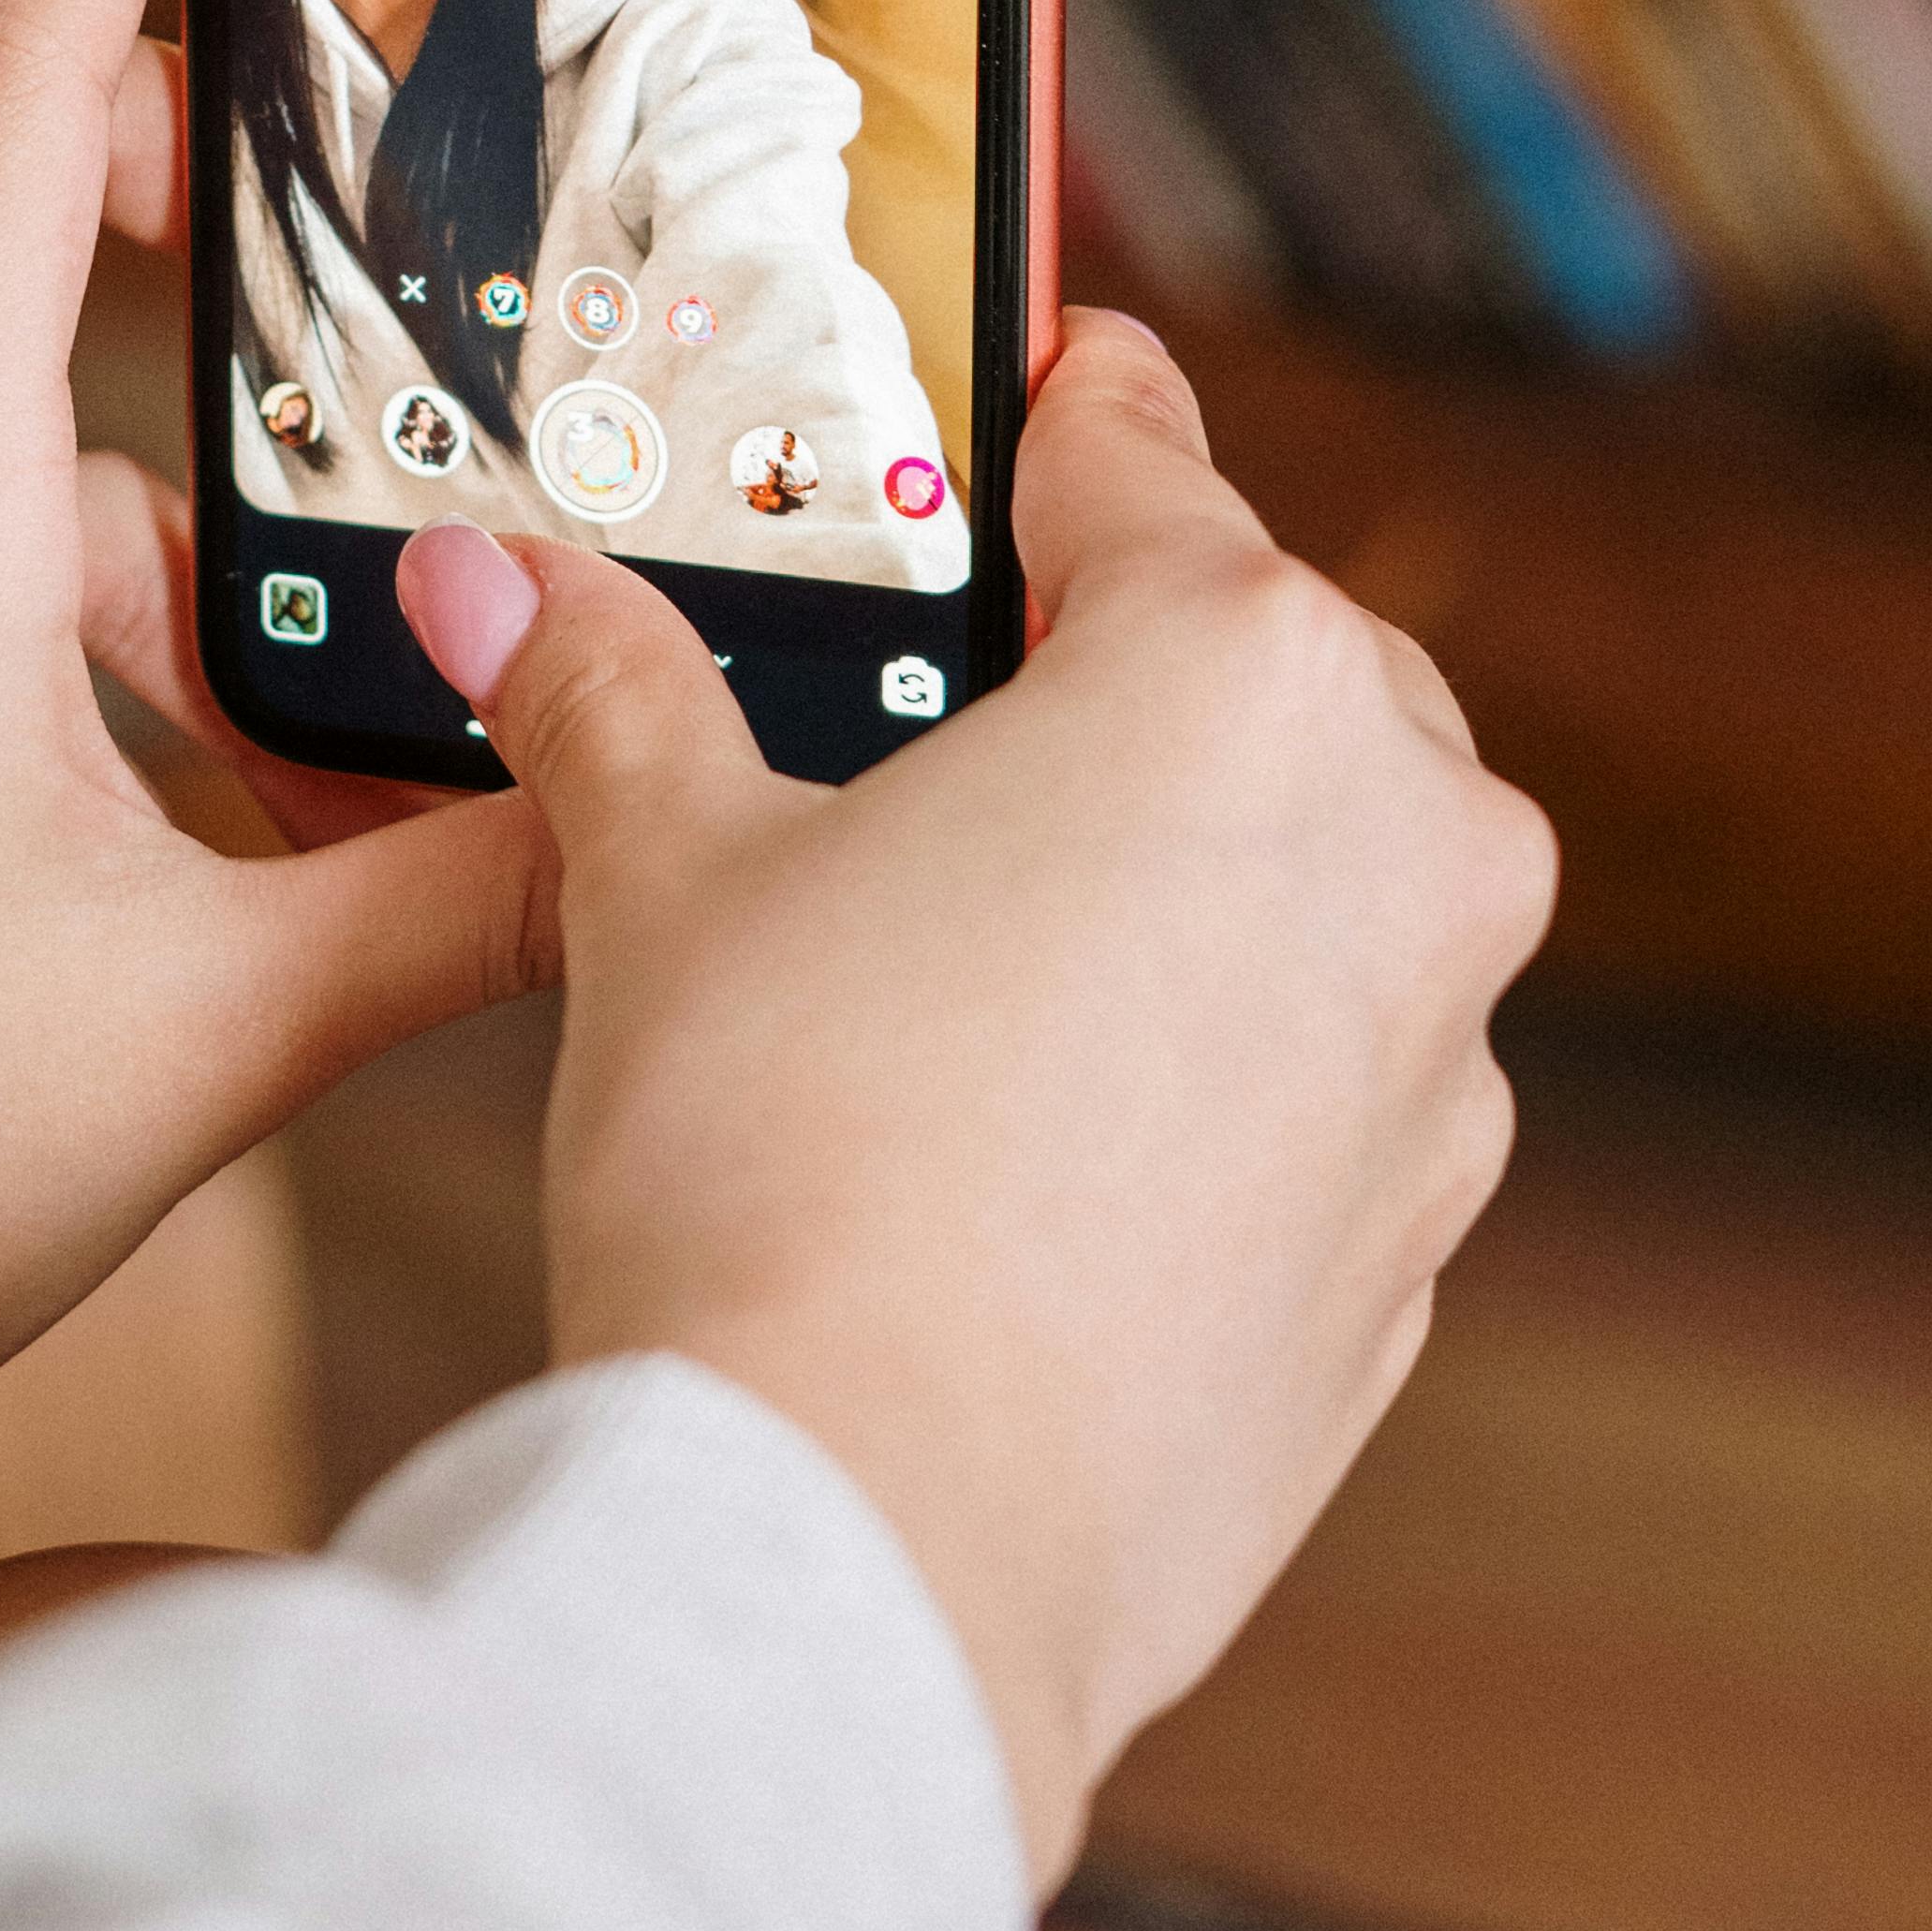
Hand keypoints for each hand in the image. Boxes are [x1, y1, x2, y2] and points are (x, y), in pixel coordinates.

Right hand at [393, 322, 1550, 1884]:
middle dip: (1123, 681)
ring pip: (1316, 903)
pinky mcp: (1408, 1268)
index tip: (1061, 383)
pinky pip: (1315, 1108)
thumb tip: (499, 582)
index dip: (1072, 412)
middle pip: (1266, 680)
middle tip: (954, 710)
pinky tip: (1031, 1153)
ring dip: (1181, 899)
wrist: (866, 1548)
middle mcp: (1403, 848)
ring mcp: (1433, 1073)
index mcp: (1242, 674)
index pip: (1148, 465)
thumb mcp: (666, 874)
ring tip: (967, 960)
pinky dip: (1204, 1097)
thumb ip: (610, 695)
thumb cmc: (783, 1165)